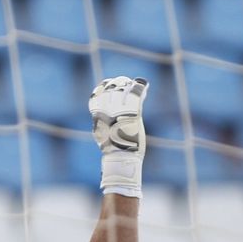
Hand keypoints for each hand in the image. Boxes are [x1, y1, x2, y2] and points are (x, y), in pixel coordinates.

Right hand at [89, 76, 147, 195]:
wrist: (121, 158)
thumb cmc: (112, 149)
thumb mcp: (101, 132)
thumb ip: (101, 120)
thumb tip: (99, 114)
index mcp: (97, 114)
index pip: (98, 93)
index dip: (105, 87)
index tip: (111, 85)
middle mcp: (107, 110)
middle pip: (111, 87)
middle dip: (119, 83)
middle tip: (126, 83)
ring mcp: (119, 110)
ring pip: (124, 88)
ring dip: (129, 85)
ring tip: (136, 86)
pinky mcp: (133, 113)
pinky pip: (137, 93)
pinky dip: (141, 87)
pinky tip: (145, 86)